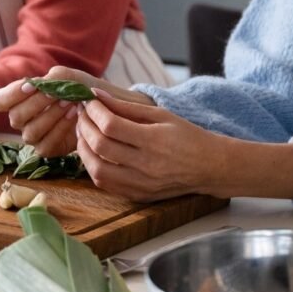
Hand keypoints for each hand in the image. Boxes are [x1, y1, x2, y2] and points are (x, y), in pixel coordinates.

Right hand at [0, 66, 152, 157]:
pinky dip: (60, 131)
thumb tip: (37, 86)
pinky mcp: (49, 149)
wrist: (103, 106)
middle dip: (38, 105)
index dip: (12, 94)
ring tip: (71, 105)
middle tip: (59, 95)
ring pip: (30, 133)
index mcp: (19, 99)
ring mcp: (34, 137)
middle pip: (15, 117)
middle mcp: (22, 120)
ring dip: (51, 117)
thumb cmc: (80, 88)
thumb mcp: (68, 77)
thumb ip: (51, 79)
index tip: (31, 86)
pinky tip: (74, 119)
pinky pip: (45, 145)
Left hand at [74, 89, 231, 200]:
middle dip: (85, 127)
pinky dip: (94, 168)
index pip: (111, 125)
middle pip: (100, 147)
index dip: (94, 111)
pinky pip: (106, 184)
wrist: (209, 167)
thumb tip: (96, 95)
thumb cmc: (188, 137)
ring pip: (97, 170)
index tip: (89, 101)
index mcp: (154, 141)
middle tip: (83, 115)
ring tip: (85, 134)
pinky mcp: (138, 196)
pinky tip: (95, 154)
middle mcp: (146, 165)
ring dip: (84, 150)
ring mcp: (141, 184)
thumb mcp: (161, 115)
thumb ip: (127, 107)